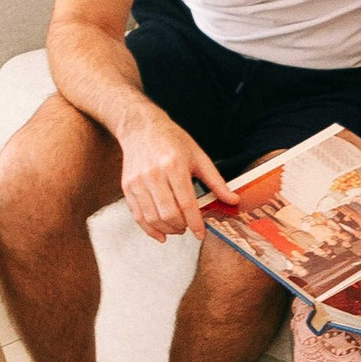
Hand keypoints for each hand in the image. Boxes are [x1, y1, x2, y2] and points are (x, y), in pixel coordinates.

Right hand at [118, 110, 228, 241]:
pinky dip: (149, 229)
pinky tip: (160, 233)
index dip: (195, 223)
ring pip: (152, 218)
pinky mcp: (127, 187)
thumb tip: (233, 200)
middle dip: (181, 227)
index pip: (186, 203)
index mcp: (174, 165)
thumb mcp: (198, 156)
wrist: (141, 128)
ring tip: (177, 228)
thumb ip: (216, 181)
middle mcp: (154, 174)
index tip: (200, 234)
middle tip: (188, 228)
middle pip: (168, 214)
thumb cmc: (171, 140)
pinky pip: (138, 215)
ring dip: (167, 230)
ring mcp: (138, 182)